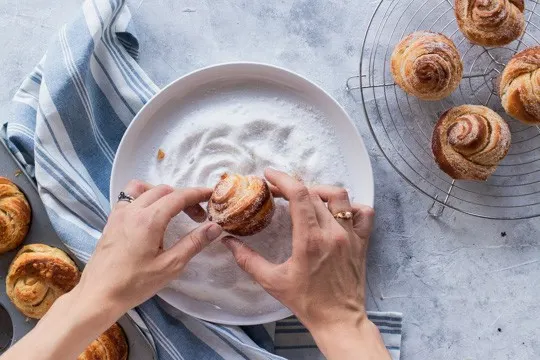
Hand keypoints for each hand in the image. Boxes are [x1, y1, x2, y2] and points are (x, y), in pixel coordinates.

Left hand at [76, 180, 222, 316]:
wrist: (98, 295)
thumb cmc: (135, 284)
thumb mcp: (170, 266)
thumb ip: (193, 243)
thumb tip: (215, 227)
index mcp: (150, 219)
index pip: (179, 197)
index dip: (198, 194)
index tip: (211, 195)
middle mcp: (133, 210)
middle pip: (164, 190)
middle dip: (184, 197)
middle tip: (197, 216)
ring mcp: (119, 213)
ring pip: (144, 189)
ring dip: (163, 193)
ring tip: (173, 210)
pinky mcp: (111, 220)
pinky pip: (129, 197)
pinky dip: (144, 197)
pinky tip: (150, 215)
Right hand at [223, 169, 388, 359]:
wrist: (338, 319)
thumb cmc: (306, 301)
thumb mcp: (272, 281)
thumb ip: (247, 260)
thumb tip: (228, 242)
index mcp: (310, 239)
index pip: (299, 195)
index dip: (283, 179)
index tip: (269, 175)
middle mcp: (332, 232)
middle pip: (314, 193)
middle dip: (293, 186)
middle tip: (278, 192)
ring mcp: (350, 235)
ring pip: (340, 197)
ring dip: (320, 191)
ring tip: (306, 197)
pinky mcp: (362, 241)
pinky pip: (363, 213)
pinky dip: (351, 205)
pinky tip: (337, 211)